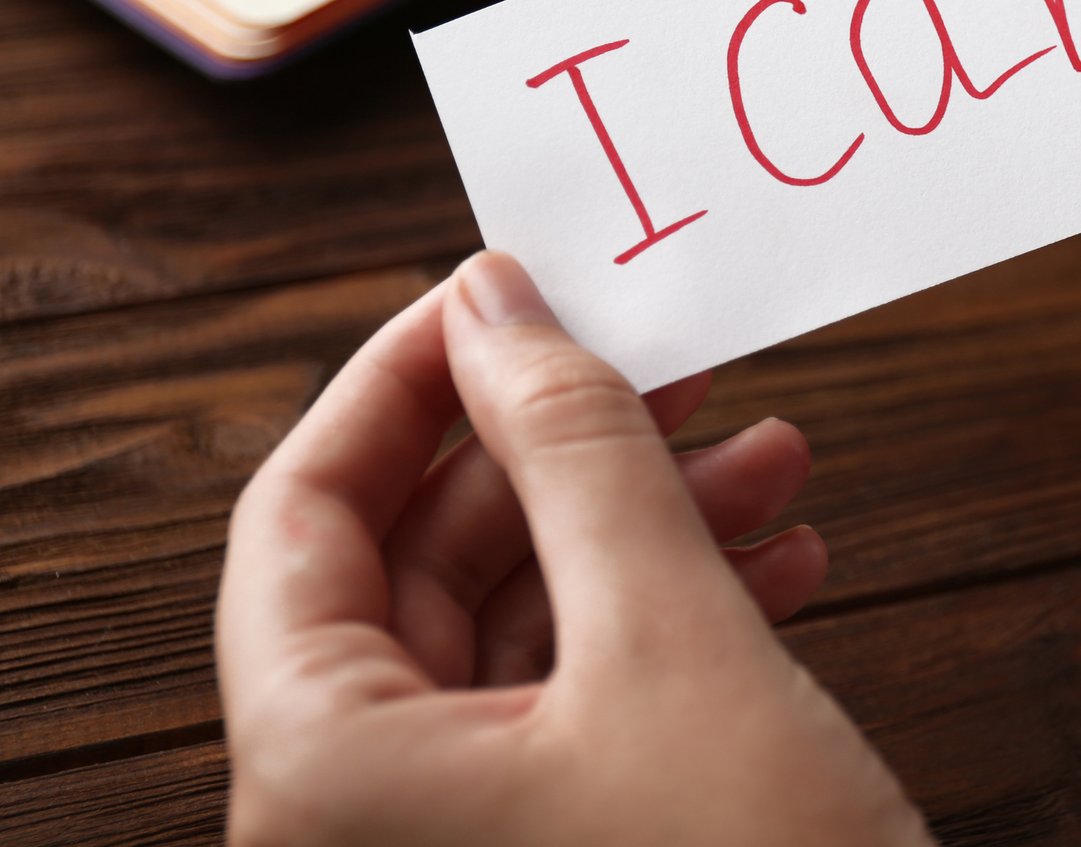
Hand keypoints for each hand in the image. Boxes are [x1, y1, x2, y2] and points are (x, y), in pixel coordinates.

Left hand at [217, 250, 930, 846]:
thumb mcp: (674, 642)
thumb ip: (578, 454)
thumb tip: (499, 303)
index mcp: (328, 772)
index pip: (301, 514)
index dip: (402, 381)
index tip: (503, 289)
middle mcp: (366, 815)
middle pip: (428, 561)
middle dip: (567, 450)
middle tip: (670, 366)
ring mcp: (463, 839)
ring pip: (527, 622)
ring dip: (646, 524)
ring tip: (768, 458)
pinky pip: (585, 694)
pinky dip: (675, 614)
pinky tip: (779, 562)